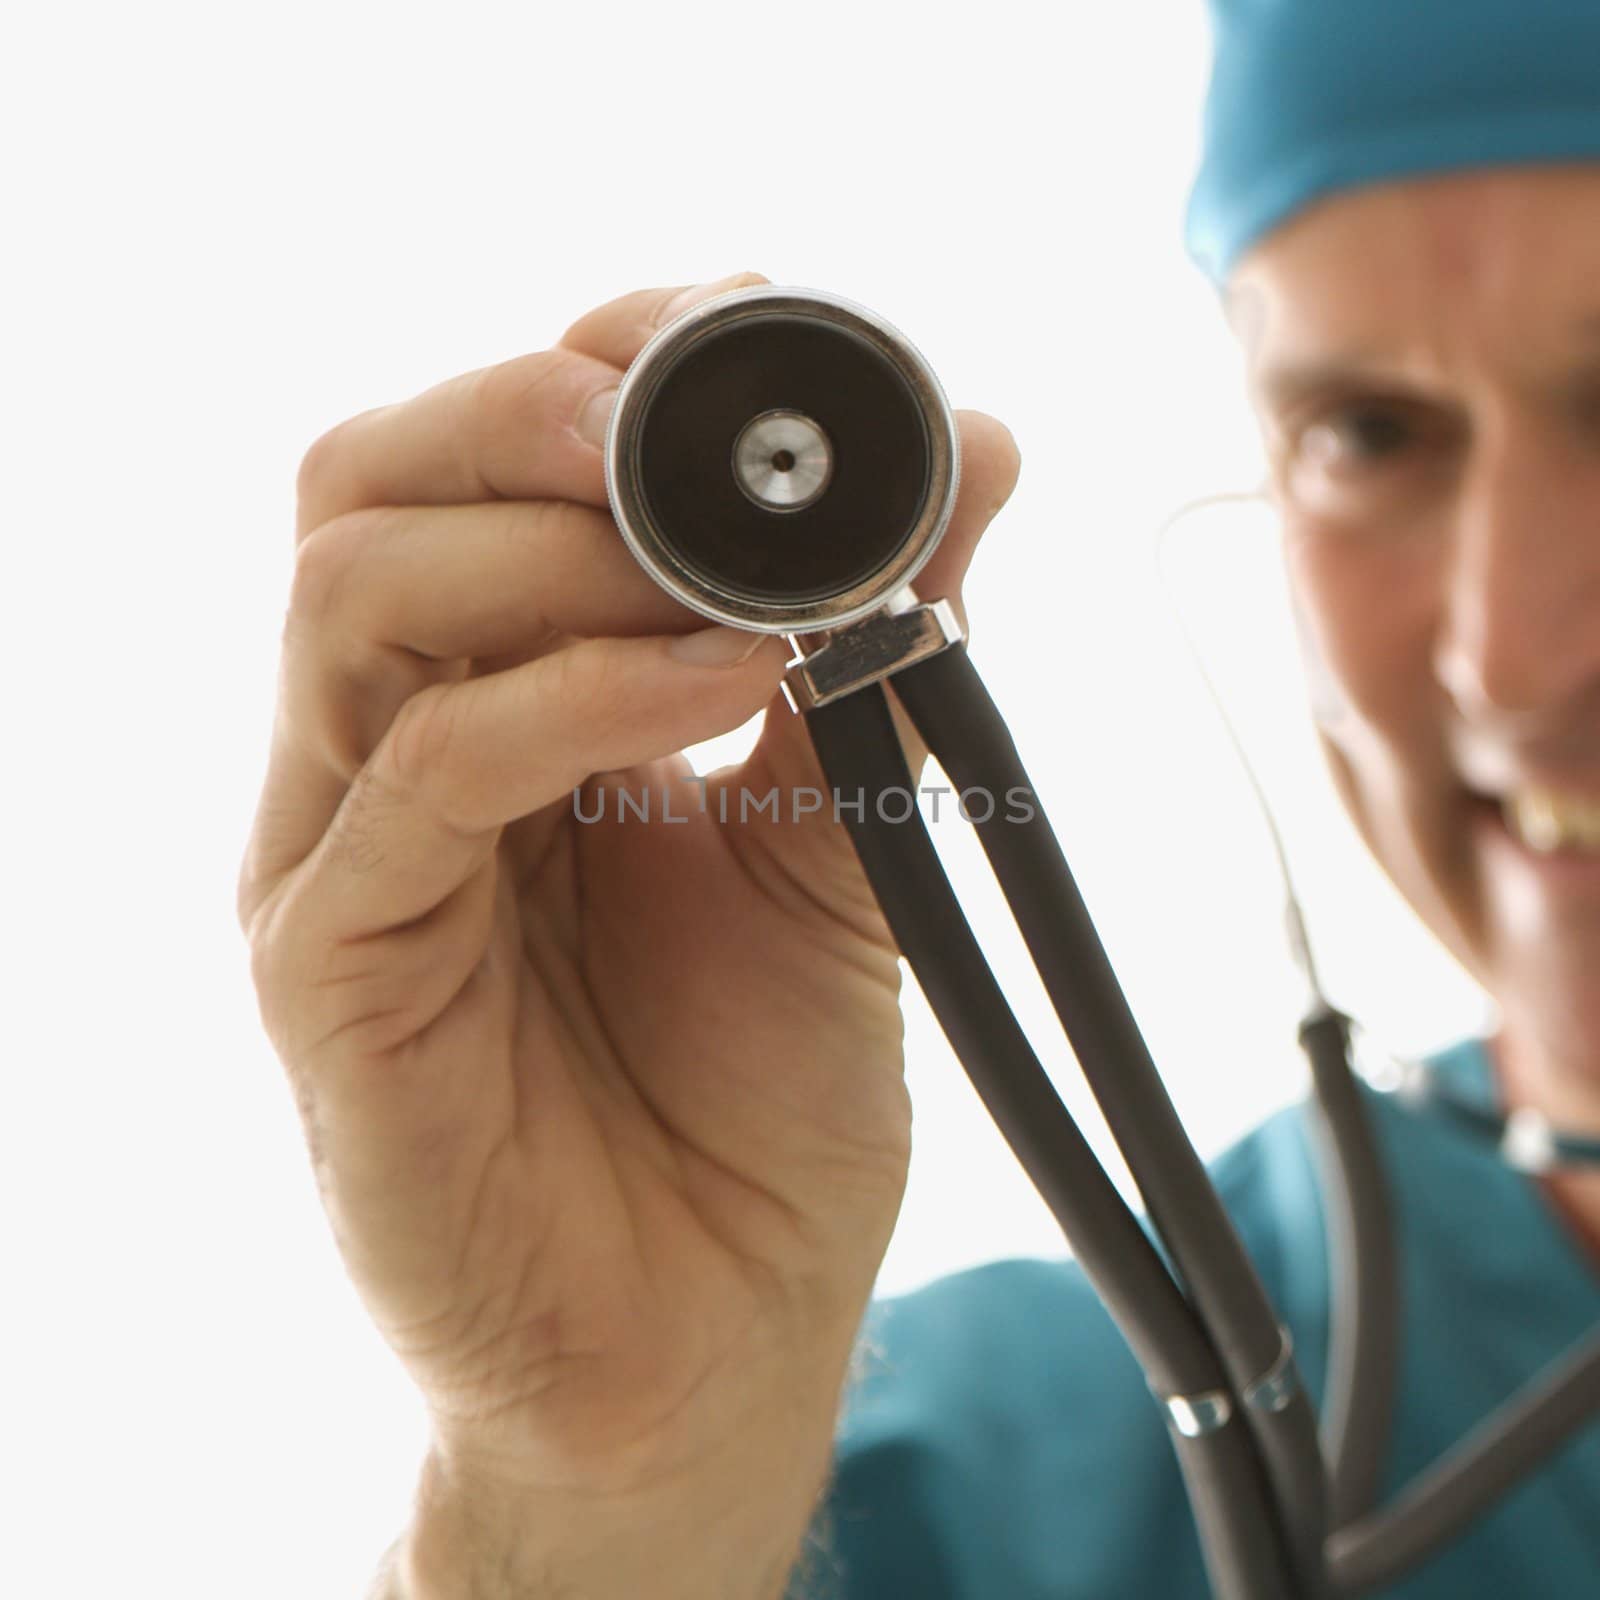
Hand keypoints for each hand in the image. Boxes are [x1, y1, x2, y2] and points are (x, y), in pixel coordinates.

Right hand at [238, 272, 1020, 1512]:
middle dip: (540, 411)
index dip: (599, 361)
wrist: (705, 1346)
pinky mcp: (329, 972)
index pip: (477, 459)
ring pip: (357, 593)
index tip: (760, 328)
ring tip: (736, 578)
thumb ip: (874, 651)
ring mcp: (340, 857)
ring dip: (557, 540)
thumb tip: (974, 445)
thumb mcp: (839, 841)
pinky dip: (576, 692)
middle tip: (703, 419)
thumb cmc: (752, 1108)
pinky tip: (719, 680)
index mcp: (495, 705)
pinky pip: (421, 775)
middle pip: (371, 483)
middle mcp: (387, 753)